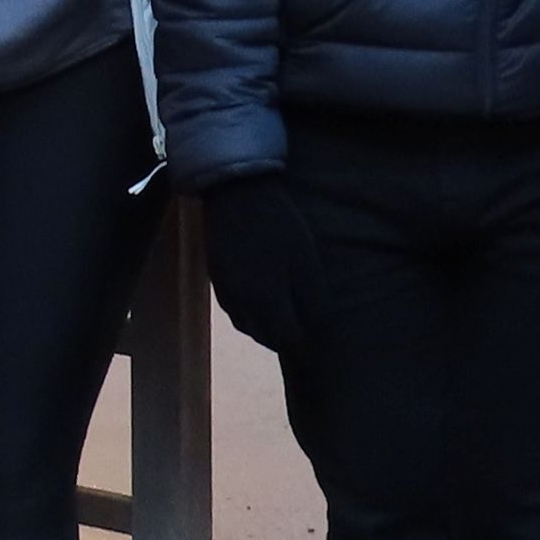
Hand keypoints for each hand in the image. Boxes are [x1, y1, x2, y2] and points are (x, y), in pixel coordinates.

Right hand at [197, 174, 317, 350]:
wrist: (235, 193)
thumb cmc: (278, 224)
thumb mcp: (305, 260)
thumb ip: (314, 299)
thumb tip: (324, 328)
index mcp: (267, 302)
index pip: (289, 339)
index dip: (307, 345)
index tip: (320, 344)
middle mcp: (242, 305)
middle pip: (267, 337)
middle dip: (287, 339)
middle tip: (307, 333)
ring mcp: (225, 293)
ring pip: (247, 326)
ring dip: (267, 329)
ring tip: (286, 319)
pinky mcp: (216, 280)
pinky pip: (235, 310)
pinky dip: (250, 315)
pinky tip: (261, 301)